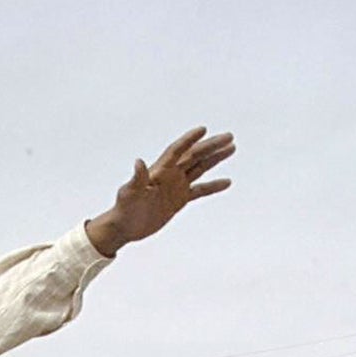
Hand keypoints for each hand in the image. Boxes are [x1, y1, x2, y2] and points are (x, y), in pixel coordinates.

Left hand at [85, 127, 235, 257]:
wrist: (125, 227)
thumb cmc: (124, 209)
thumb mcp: (129, 193)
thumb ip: (137, 178)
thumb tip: (138, 162)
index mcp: (159, 171)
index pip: (177, 150)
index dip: (189, 140)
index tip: (203, 129)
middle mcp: (170, 175)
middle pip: (194, 155)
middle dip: (211, 146)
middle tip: (229, 137)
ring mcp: (176, 186)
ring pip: (199, 168)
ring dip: (215, 158)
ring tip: (231, 148)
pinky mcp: (179, 199)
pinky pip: (200, 190)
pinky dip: (212, 186)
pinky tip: (227, 182)